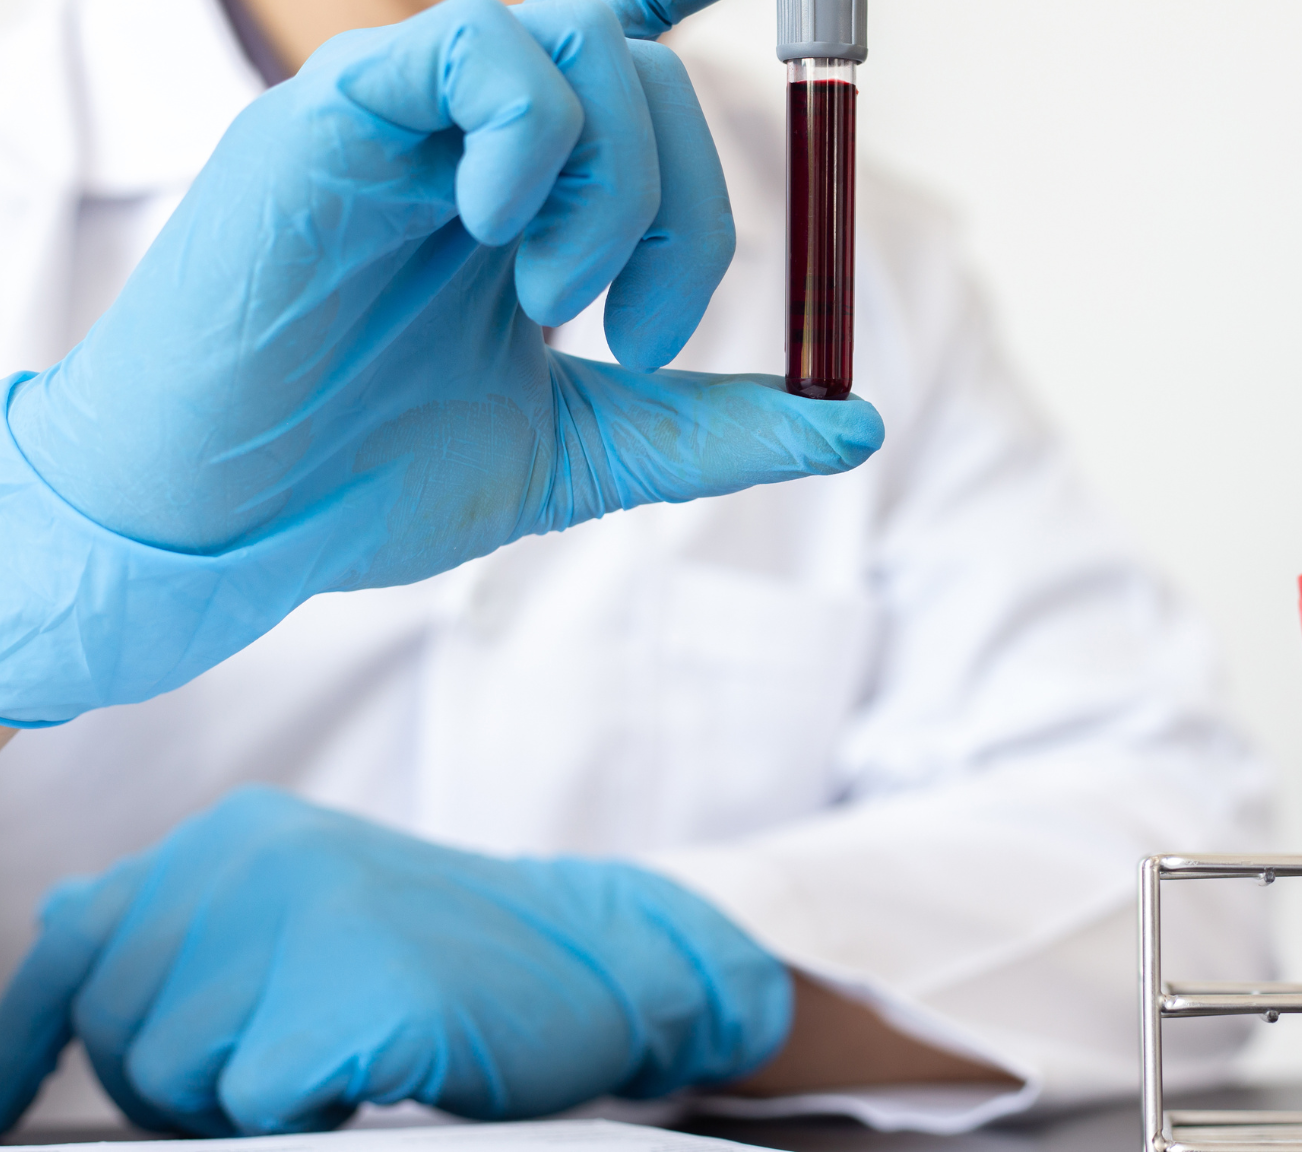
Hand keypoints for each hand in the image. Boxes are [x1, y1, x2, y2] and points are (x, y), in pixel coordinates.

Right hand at [0, 0, 881, 722]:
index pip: (648, 27)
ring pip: (579, 48)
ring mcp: (401, 111)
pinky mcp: (330, 112)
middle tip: (647, 334)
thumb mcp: (584, 452)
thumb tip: (855, 419)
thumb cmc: (368, 475)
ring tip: (554, 306)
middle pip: (646, 62)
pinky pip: (476, 51)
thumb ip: (713, 428)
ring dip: (616, 191)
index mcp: (530, 180)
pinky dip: (529, 139)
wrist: (224, 527)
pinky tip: (495, 233)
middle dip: (695, 205)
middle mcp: (472, 127)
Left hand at [0, 787, 790, 1134]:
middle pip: (120, 1027)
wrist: (601, 959)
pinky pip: (259, 1101)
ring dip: (251, 1098)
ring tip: (342, 1056)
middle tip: (290, 1062)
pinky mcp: (360, 994)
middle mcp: (255, 856)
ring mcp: (310, 918)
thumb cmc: (444, 952)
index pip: (70, 945)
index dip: (22, 1040)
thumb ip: (185, 919)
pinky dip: (311, 1110)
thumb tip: (53, 941)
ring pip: (178, 1074)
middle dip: (181, 1078)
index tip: (2, 1103)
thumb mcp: (302, 902)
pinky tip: (375, 1074)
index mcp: (233, 832)